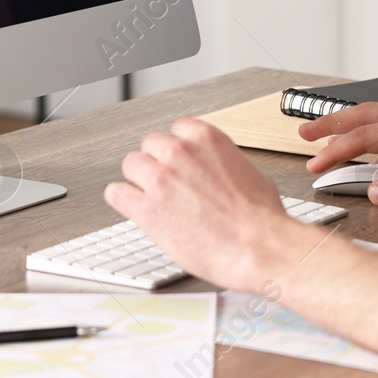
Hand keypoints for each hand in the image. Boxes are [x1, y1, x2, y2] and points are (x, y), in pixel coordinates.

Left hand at [104, 118, 312, 292]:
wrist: (259, 248)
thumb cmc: (261, 219)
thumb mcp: (251, 173)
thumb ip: (225, 165)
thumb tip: (219, 172)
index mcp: (207, 139)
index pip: (176, 128)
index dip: (177, 148)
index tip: (179, 162)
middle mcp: (180, 153)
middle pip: (150, 144)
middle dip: (158, 162)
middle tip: (167, 183)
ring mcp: (160, 179)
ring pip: (130, 164)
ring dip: (139, 179)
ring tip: (151, 197)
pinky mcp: (146, 209)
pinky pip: (116, 193)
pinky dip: (123, 199)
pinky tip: (134, 207)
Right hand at [298, 103, 377, 211]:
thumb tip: (374, 190)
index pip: (366, 136)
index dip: (336, 150)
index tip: (315, 164)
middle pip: (366, 113)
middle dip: (331, 123)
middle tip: (304, 134)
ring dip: (351, 124)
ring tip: (327, 136)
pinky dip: (375, 133)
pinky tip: (369, 152)